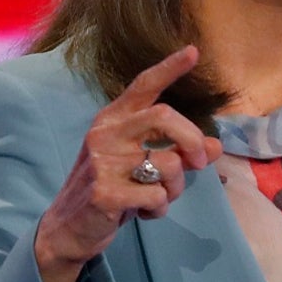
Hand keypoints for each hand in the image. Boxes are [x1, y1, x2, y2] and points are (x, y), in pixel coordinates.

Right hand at [34, 46, 222, 281]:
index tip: (194, 51)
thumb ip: (177, 152)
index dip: (170, 67)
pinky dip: (159, 208)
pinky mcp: (104, 193)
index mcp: (112, 119)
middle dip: (192, 139)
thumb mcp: (141, 166)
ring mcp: (102, 162)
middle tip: (200, 162)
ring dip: (176, 187)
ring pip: (169, 163)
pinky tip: (142, 212)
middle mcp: (105, 133)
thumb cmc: (110, 189)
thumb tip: (215, 147)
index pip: (143, 86)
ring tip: (158, 197)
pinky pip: (157, 196)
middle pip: (165, 116)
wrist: (67, 230)